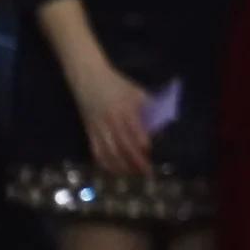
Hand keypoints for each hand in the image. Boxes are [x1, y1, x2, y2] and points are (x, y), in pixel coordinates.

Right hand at [65, 54, 153, 176]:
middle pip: (123, 145)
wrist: (88, 77)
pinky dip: (104, 162)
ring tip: (132, 173)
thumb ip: (148, 106)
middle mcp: (111, 121)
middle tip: (146, 171)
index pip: (134, 131)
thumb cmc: (116, 83)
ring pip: (109, 152)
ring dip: (121, 165)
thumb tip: (161, 123)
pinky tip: (113, 169)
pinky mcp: (89, 131)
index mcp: (124, 110)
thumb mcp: (136, 91)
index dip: (142, 143)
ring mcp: (98, 127)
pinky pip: (96, 150)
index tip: (149, 152)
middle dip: (135, 160)